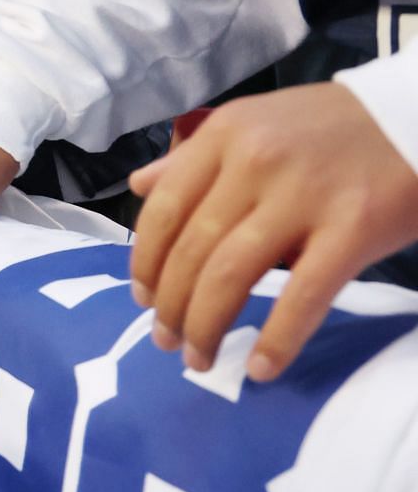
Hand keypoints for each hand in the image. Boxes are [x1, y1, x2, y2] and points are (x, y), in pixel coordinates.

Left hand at [128, 82, 417, 381]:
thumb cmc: (331, 126)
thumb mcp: (252, 123)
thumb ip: (194, 158)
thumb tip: (139, 185)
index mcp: (223, 136)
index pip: (163, 210)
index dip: (146, 262)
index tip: (142, 298)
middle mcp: (253, 163)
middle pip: (192, 250)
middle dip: (171, 307)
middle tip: (166, 342)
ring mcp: (303, 197)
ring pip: (231, 275)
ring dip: (206, 326)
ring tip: (198, 359)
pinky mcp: (352, 229)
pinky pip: (304, 296)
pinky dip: (277, 340)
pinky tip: (260, 369)